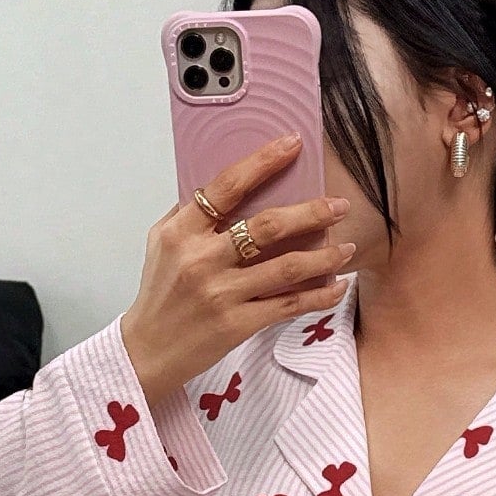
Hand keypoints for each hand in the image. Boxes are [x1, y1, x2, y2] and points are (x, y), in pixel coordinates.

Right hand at [120, 132, 356, 402]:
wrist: (148, 350)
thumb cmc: (159, 295)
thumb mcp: (161, 244)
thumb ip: (190, 213)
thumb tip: (230, 184)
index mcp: (181, 231)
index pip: (227, 186)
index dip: (264, 162)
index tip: (292, 144)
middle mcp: (202, 259)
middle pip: (268, 226)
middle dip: (311, 212)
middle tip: (339, 205)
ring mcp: (221, 293)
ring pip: (286, 267)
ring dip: (324, 256)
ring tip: (347, 247)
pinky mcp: (237, 324)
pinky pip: (288, 305)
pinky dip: (318, 295)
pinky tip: (337, 285)